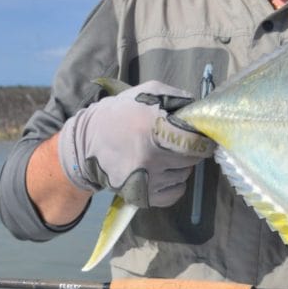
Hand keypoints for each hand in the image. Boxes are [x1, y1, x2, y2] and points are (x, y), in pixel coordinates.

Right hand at [58, 81, 213, 207]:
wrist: (85, 143)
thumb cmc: (121, 113)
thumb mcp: (149, 92)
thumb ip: (178, 97)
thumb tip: (200, 110)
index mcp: (154, 128)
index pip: (196, 141)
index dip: (202, 138)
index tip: (200, 135)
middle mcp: (151, 157)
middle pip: (193, 159)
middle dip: (191, 150)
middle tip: (179, 143)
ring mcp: (146, 180)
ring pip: (184, 175)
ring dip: (181, 166)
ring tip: (165, 156)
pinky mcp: (142, 196)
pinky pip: (175, 194)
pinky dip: (174, 184)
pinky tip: (163, 173)